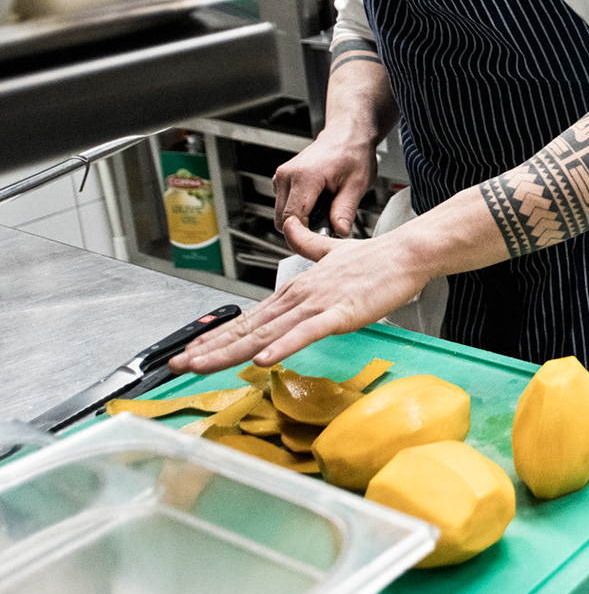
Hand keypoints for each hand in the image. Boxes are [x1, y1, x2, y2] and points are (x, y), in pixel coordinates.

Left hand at [170, 216, 431, 372]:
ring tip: (202, 365)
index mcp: (294, 290)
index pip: (247, 317)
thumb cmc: (376, 258)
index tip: (190, 350)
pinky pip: (305, 333)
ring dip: (230, 351)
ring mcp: (316, 305)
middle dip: (209, 348)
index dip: (216, 335)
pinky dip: (282, 347)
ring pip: (265, 334)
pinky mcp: (339, 313)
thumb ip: (309, 245)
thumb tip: (291, 227)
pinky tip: (262, 360)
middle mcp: (297, 297)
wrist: (407, 252)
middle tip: (176, 364)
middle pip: (246, 328)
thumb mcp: (333, 252)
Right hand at [273, 127, 377, 238]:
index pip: (291, 219)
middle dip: (304, 228)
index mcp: (304, 177)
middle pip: (283, 220)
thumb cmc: (353, 154)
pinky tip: (318, 202)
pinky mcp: (282, 180)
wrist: (347, 135)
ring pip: (282, 214)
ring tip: (326, 209)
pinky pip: (284, 205)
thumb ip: (345, 210)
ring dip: (301, 219)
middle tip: (329, 224)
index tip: (322, 238)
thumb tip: (340, 231)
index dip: (305, 234)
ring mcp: (282, 177)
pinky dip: (299, 210)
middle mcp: (287, 176)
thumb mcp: (357, 184)